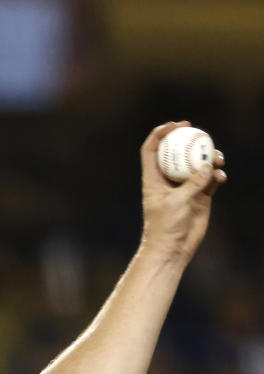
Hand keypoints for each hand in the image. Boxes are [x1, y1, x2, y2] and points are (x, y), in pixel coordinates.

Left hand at [140, 120, 226, 262]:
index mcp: (153, 179)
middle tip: (202, 133)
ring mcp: (185, 188)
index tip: (175, 125)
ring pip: (197, 165)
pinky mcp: (200, 197)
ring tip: (218, 159)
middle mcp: (168, 181)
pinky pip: (210, 180)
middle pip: (177, 153)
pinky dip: (216, 176)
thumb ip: (192, 183)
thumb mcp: (177, 203)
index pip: (152, 150)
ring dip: (208, 159)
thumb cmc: (166, 226)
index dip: (160, 134)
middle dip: (189, 141)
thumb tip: (208, 165)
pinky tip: (220, 178)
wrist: (173, 248)